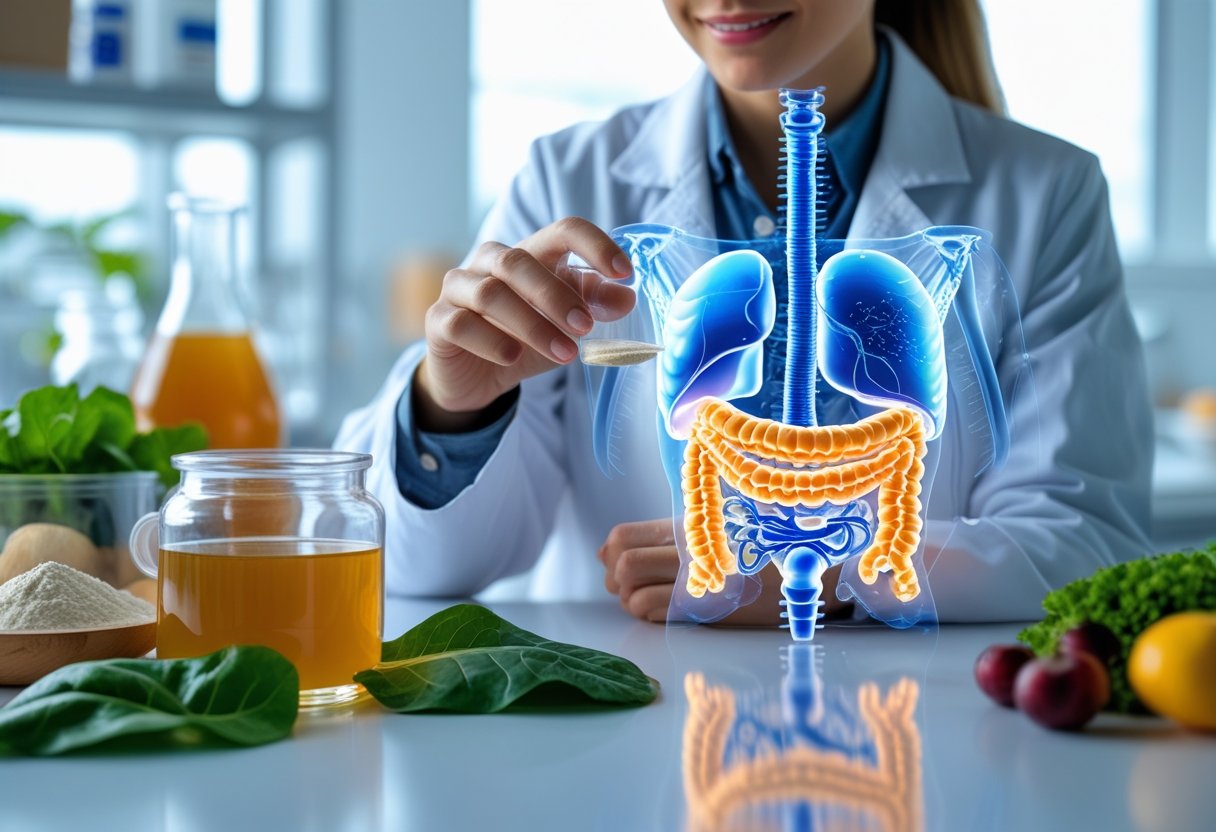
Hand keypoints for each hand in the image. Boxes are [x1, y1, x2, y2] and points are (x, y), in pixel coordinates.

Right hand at [415, 217, 634, 430]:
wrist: (474, 378)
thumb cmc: (522, 340)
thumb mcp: (564, 325)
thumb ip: (592, 306)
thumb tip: (628, 297)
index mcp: (528, 254)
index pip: (563, 231)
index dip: (595, 245)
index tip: (625, 272)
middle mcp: (489, 262)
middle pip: (519, 262)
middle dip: (556, 295)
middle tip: (586, 327)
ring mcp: (459, 288)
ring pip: (491, 293)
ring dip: (532, 325)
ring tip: (564, 354)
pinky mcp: (437, 320)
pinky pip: (460, 323)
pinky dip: (490, 340)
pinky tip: (512, 357)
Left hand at [598, 518, 851, 624]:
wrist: (811, 568)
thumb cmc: (767, 547)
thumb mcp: (719, 529)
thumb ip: (676, 535)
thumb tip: (618, 548)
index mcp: (689, 526)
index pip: (624, 535)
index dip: (609, 552)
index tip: (612, 563)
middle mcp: (688, 549)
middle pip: (623, 563)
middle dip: (615, 580)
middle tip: (625, 588)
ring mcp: (697, 579)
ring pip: (633, 591)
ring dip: (630, 600)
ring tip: (644, 601)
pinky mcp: (708, 607)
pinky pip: (655, 611)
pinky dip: (648, 614)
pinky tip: (664, 612)